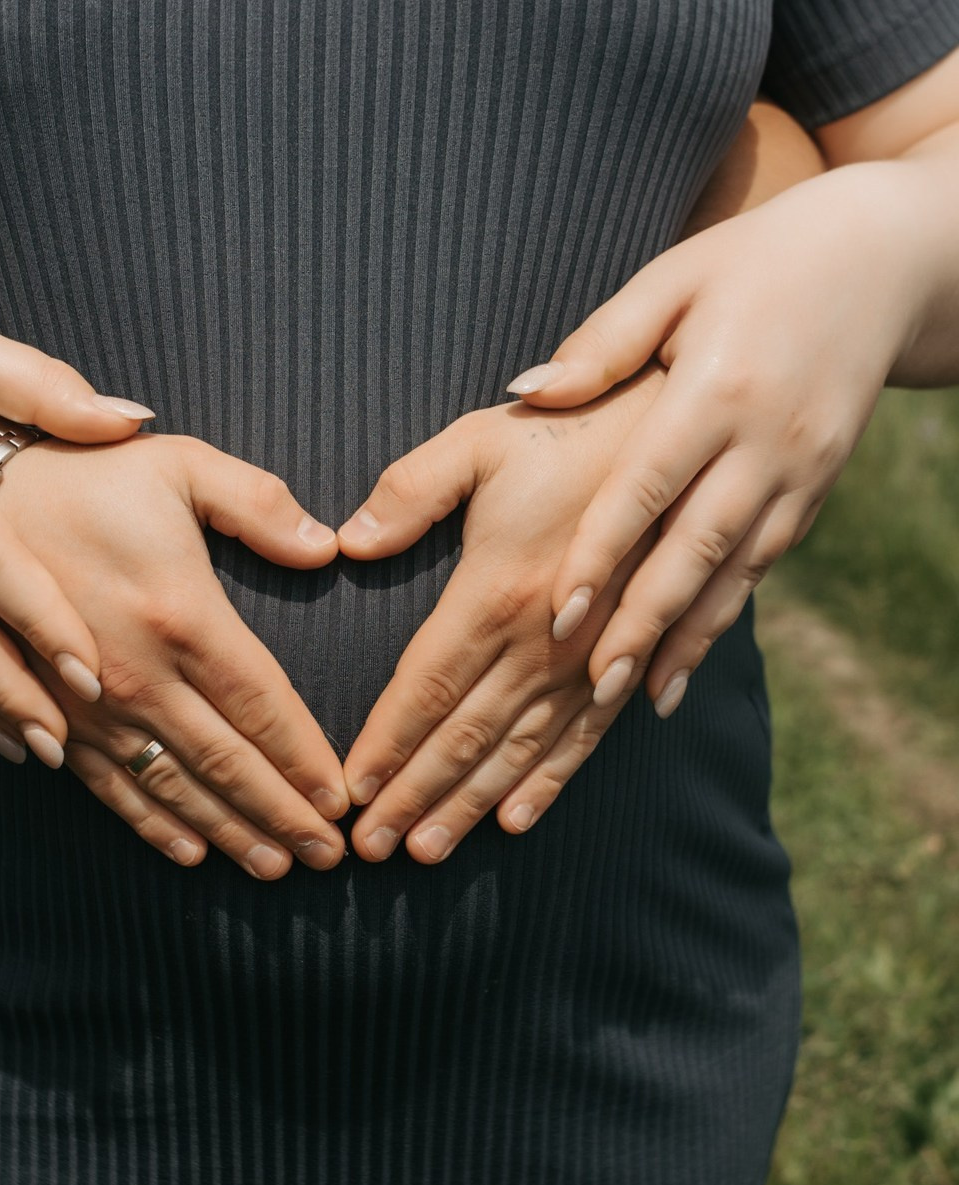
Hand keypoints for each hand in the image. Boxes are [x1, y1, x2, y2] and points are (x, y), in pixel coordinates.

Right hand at [0, 433, 350, 878]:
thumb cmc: (85, 477)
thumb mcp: (179, 467)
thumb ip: (258, 504)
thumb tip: (328, 547)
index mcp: (183, 617)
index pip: (263, 707)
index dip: (306, 760)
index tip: (341, 802)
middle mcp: (141, 676)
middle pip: (228, 763)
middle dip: (282, 816)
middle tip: (327, 858)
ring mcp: (94, 706)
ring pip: (175, 787)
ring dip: (228, 831)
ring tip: (274, 867)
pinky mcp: (55, 715)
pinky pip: (109, 785)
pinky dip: (152, 823)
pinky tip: (187, 852)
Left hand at [336, 379, 661, 861]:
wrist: (678, 436)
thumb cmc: (567, 435)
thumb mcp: (480, 443)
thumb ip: (411, 491)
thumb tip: (347, 542)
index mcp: (497, 593)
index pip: (426, 690)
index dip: (384, 746)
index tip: (348, 795)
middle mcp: (541, 643)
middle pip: (462, 737)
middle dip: (413, 796)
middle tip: (368, 851)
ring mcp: (586, 660)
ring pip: (516, 751)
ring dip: (468, 805)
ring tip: (426, 850)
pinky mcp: (622, 661)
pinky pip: (581, 739)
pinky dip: (546, 783)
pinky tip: (516, 820)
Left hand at [507, 166, 918, 715]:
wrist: (887, 258)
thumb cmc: (757, 260)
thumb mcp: (676, 277)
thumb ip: (604, 343)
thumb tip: (526, 395)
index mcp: (719, 389)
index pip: (647, 488)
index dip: (602, 555)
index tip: (559, 616)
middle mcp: (767, 442)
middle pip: (696, 550)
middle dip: (644, 624)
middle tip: (594, 689)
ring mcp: (801, 471)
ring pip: (737, 573)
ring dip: (686, 639)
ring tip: (638, 698)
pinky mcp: (818, 487)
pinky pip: (765, 565)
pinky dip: (725, 615)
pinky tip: (687, 657)